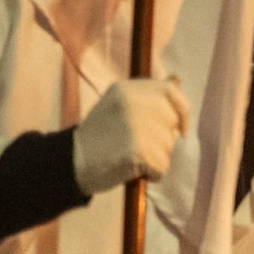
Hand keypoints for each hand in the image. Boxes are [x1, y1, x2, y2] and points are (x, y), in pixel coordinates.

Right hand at [73, 78, 188, 194]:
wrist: (71, 161)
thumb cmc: (98, 135)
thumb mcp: (118, 104)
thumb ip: (146, 96)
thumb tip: (178, 80)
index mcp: (128, 89)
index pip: (171, 92)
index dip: (182, 110)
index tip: (182, 128)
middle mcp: (134, 103)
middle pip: (172, 121)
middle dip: (164, 138)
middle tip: (139, 145)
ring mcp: (137, 126)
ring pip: (169, 146)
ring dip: (156, 156)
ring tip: (131, 155)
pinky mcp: (140, 150)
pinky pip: (162, 166)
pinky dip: (152, 173)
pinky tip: (132, 168)